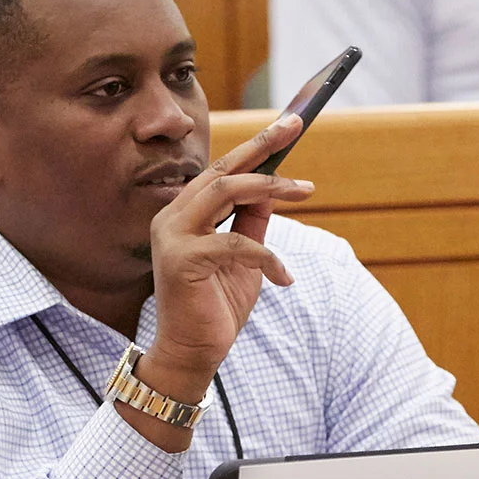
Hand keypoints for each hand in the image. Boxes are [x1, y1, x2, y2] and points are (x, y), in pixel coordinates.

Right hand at [134, 114, 312, 423]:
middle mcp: (172, 216)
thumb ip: (252, 222)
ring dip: (271, 187)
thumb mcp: (244, 257)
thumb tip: (275, 188)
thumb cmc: (216, 305)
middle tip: (296, 128)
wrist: (194, 353)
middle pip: (223, 169)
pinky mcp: (181, 259)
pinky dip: (267, 257)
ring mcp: (172, 235)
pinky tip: (283, 277)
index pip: (222, 169)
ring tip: (306, 192)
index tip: (289, 125)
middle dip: (262, 147)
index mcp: (184, 213)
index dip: (256, 147)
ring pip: (226, 191)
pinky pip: (236, 243)